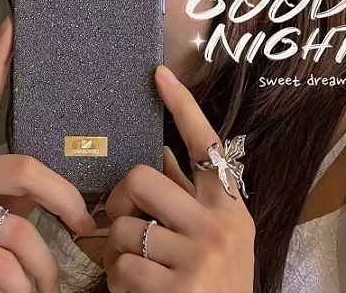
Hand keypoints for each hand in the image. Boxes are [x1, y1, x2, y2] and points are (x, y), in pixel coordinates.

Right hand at [0, 17, 95, 292]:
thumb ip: (17, 190)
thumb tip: (74, 201)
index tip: (12, 26)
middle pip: (26, 169)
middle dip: (66, 200)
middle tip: (87, 224)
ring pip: (22, 233)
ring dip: (45, 267)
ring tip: (53, 282)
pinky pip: (3, 270)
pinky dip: (24, 288)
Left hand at [103, 66, 254, 292]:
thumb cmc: (217, 279)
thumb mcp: (216, 233)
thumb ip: (190, 194)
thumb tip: (162, 150)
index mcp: (228, 205)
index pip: (204, 143)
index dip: (182, 105)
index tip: (159, 74)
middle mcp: (219, 224)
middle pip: (140, 179)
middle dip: (120, 200)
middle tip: (122, 217)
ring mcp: (199, 256)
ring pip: (121, 228)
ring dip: (116, 249)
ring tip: (136, 263)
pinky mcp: (178, 289)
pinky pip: (119, 268)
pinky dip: (117, 280)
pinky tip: (137, 288)